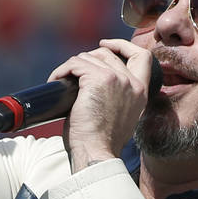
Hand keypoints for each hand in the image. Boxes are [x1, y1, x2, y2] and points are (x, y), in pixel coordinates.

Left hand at [48, 39, 154, 172]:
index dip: (122, 46)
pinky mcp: (97, 79)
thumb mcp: (121, 116)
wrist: (96, 153)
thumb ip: (120, 98)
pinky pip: (74, 64)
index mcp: (141, 92)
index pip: (142, 56)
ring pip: (87, 57)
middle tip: (72, 72)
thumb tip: (100, 88)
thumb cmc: (101, 142)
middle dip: (86, 59)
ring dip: (70, 67)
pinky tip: (55, 81)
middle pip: (106, 53)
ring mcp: (116, 78)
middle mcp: (132, 82)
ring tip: (60, 81)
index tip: (105, 46)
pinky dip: (61, 71)